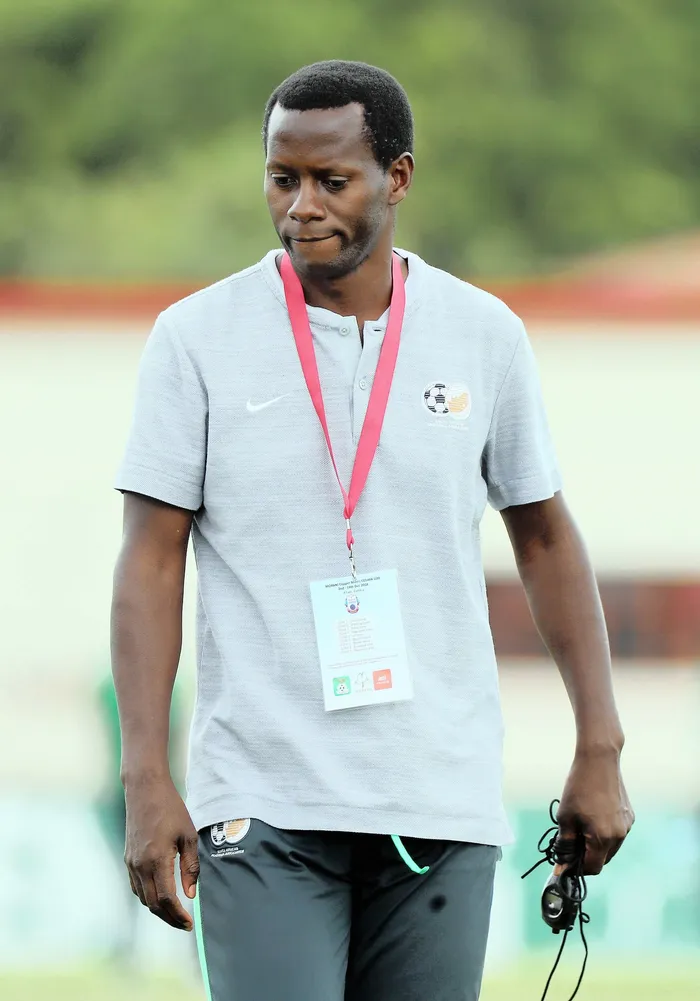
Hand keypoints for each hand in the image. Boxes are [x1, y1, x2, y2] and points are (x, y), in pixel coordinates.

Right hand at [124, 774, 199, 929]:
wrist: (145, 790)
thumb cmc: (171, 809)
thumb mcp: (188, 835)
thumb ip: (190, 866)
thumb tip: (190, 894)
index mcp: (157, 860)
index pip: (166, 899)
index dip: (178, 915)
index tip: (189, 923)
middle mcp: (140, 865)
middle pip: (152, 904)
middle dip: (169, 918)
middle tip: (184, 924)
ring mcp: (131, 863)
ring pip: (143, 898)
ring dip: (158, 910)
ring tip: (175, 913)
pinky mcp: (128, 859)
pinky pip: (136, 887)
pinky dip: (148, 897)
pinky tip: (160, 896)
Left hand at [556, 747, 633, 875]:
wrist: (599, 760)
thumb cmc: (578, 787)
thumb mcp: (565, 817)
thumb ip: (564, 844)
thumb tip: (561, 865)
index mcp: (603, 838)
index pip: (593, 867)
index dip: (577, 867)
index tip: (565, 861)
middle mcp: (619, 836)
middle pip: (602, 859)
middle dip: (586, 856)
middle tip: (570, 842)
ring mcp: (627, 826)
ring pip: (611, 847)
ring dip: (596, 845)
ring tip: (581, 827)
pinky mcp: (629, 816)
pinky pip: (617, 833)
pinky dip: (605, 833)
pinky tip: (593, 816)